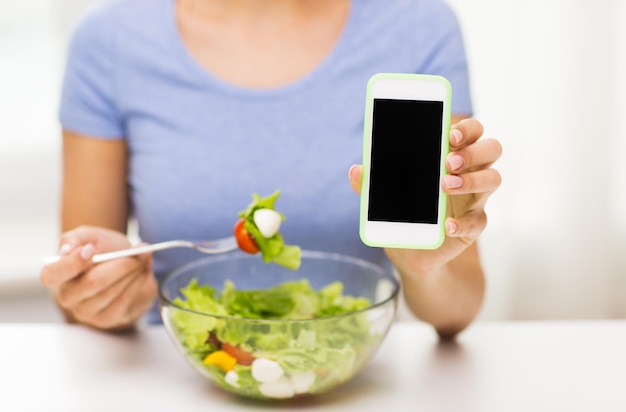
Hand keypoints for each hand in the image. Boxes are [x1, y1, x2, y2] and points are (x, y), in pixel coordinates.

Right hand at [40, 225, 156, 330]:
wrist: (127, 268)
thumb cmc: (104, 252)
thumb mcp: (91, 237)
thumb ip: (77, 238)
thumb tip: (67, 248)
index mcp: (57, 275)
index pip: (51, 275)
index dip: (71, 263)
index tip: (91, 250)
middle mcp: (68, 297)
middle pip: (93, 282)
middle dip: (121, 264)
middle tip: (139, 251)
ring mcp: (86, 312)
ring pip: (112, 291)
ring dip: (133, 272)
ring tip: (143, 259)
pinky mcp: (105, 319)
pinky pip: (124, 301)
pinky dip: (137, 283)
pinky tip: (142, 273)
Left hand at [349, 117, 501, 273]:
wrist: (410, 247)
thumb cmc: (403, 207)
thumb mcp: (384, 193)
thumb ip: (372, 180)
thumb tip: (356, 170)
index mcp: (453, 154)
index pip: (472, 131)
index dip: (467, 128)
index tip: (449, 134)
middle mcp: (471, 172)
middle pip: (491, 149)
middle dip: (473, 151)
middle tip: (447, 162)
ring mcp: (475, 198)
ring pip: (493, 179)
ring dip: (472, 180)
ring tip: (445, 185)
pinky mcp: (474, 225)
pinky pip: (478, 221)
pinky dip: (462, 223)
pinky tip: (447, 225)